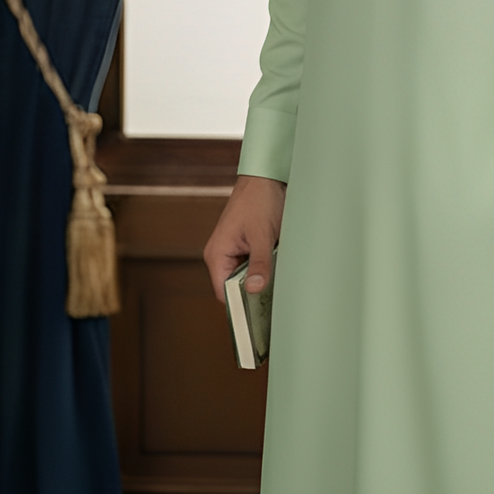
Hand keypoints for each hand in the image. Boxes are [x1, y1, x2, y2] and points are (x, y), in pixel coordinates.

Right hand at [203, 173, 286, 302]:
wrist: (266, 176)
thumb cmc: (259, 200)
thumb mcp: (263, 235)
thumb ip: (259, 264)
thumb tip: (253, 289)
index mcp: (217, 254)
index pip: (223, 294)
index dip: (240, 306)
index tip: (257, 318)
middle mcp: (220, 254)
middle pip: (233, 287)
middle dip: (252, 292)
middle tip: (273, 302)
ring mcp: (232, 249)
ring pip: (244, 276)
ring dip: (259, 277)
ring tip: (276, 282)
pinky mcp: (244, 244)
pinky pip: (251, 264)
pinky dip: (263, 266)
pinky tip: (276, 267)